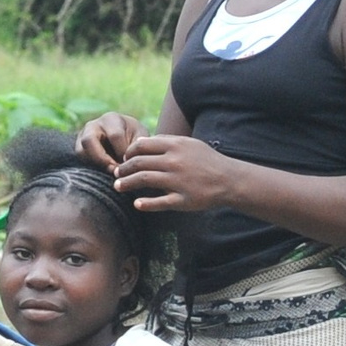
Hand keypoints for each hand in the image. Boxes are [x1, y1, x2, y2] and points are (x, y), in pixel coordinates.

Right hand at [76, 113, 144, 172]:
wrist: (124, 138)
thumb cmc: (135, 138)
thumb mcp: (140, 138)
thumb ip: (137, 146)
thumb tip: (129, 160)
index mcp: (111, 119)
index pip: (115, 136)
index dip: (123, 153)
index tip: (131, 164)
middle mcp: (93, 125)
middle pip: (89, 141)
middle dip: (102, 159)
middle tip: (115, 171)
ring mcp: (82, 136)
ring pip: (80, 151)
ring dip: (95, 164)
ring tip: (111, 172)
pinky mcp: (79, 147)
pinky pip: (80, 159)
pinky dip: (91, 166)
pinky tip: (105, 170)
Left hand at [110, 134, 239, 213]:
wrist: (229, 179)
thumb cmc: (206, 160)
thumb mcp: (189, 144)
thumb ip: (166, 141)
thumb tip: (142, 142)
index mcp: (175, 146)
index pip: (142, 146)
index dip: (128, 153)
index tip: (124, 159)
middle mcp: (175, 162)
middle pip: (139, 163)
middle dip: (123, 169)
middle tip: (116, 174)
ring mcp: (179, 181)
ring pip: (144, 180)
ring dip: (127, 183)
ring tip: (117, 187)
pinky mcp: (184, 199)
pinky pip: (160, 202)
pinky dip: (146, 203)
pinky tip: (136, 204)